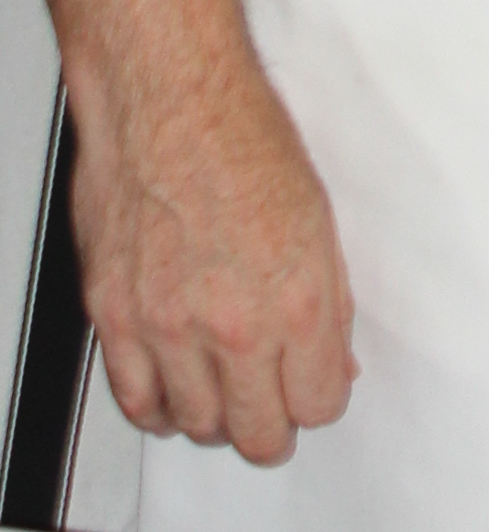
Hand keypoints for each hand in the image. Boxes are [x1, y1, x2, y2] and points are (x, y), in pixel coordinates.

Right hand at [69, 37, 355, 463]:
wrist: (168, 98)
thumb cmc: (242, 139)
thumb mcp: (318, 220)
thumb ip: (326, 304)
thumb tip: (331, 361)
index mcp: (296, 300)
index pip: (318, 405)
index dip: (319, 400)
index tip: (313, 388)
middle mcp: (231, 324)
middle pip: (257, 433)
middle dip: (272, 425)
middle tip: (272, 404)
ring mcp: (166, 326)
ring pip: (196, 426)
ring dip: (215, 417)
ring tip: (224, 391)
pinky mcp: (113, 317)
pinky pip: (136, 401)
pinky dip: (158, 407)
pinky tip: (174, 389)